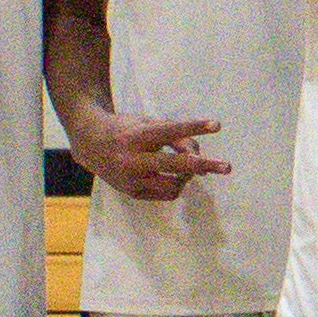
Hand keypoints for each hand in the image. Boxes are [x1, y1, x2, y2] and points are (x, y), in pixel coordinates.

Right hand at [70, 104, 221, 201]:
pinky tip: (175, 175)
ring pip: (173, 185)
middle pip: (174, 165)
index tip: (217, 124)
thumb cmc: (126, 129)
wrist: (89, 143)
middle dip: (203, 166)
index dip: (194, 127)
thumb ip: (174, 135)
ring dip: (189, 176)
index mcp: (136, 136)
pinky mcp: (132, 193)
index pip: (170, 131)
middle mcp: (132, 160)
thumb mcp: (147, 123)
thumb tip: (200, 159)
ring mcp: (131, 180)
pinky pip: (165, 194)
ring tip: (193, 167)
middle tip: (227, 167)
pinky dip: (176, 184)